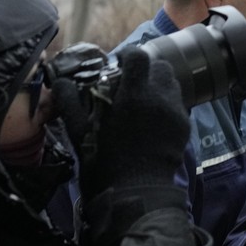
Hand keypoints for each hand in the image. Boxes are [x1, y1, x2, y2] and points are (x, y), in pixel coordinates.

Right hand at [53, 46, 189, 197]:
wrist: (136, 189)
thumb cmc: (104, 159)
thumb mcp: (79, 130)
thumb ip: (69, 101)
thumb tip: (60, 81)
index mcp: (134, 94)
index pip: (139, 56)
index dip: (129, 56)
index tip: (119, 65)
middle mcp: (160, 98)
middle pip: (162, 66)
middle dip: (147, 70)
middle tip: (133, 83)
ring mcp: (176, 111)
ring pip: (172, 83)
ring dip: (159, 85)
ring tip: (144, 100)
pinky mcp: (185, 125)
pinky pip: (178, 104)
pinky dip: (167, 104)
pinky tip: (154, 118)